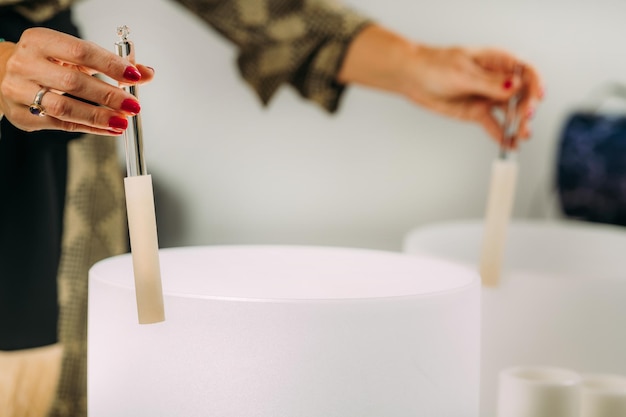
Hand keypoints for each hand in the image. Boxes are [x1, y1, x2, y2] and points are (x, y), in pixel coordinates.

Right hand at [0, 27, 153, 135]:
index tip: (134, 76)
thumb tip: (147, 73)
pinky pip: (61, 125)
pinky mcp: (22, 116)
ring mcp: (19, 91)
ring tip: (123, 121)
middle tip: (133, 105)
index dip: (110, 64)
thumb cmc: (47, 62)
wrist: (3, 73)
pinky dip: (89, 128)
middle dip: (108, 95)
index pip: (80, 51)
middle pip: (73, 82)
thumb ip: (112, 63)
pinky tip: (109, 128)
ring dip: (99, 117)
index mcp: (39, 41)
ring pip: (64, 108)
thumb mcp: (76, 56)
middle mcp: (25, 64)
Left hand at [406, 45, 542, 146]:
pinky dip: (502, 136)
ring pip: (510, 112)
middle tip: (524, 119)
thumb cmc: (435, 66)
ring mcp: (488, 97)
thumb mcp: (464, 73)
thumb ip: (490, 83)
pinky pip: (494, 125)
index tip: (538, 97)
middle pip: (522, 94)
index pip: (526, 72)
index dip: (535, 84)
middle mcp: (497, 80)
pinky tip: (511, 145)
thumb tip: (515, 86)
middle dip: (526, 107)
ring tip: (522, 136)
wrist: (413, 78)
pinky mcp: (477, 112)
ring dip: (518, 124)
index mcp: (498, 61)